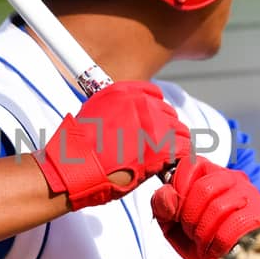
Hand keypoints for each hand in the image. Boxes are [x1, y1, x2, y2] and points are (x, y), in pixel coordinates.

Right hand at [37, 82, 189, 209]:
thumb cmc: (79, 147)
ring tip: (163, 158)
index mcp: (124, 92)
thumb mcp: (93, 113)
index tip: (153, 125)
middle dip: (165, 130)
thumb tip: (128, 118)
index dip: (155, 112)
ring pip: (180, 131)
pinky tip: (169, 166)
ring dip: (174, 144)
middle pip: (168, 114)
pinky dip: (179, 158)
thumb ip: (115, 109)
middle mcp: (141, 103)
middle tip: (155, 147)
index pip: (155, 95)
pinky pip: (184, 148)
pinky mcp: (162, 146)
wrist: (76, 166)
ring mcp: (154, 123)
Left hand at [152, 156, 259, 258]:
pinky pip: (233, 226)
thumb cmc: (203, 245)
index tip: (176, 211)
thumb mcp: (173, 226)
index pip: (192, 164)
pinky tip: (218, 249)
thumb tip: (168, 194)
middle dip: (190, 217)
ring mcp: (251, 195)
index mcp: (211, 176)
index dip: (178, 187)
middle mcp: (234, 180)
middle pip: (203, 188)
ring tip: (205, 244)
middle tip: (192, 234)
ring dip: (204, 233)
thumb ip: (162, 206)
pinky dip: (218, 243)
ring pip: (218, 207)